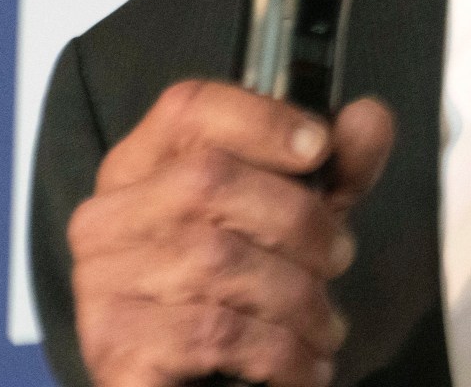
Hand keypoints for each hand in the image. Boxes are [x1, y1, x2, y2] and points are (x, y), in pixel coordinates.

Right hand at [67, 82, 394, 386]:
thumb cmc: (239, 292)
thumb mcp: (292, 220)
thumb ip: (334, 169)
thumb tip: (368, 118)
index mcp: (142, 168)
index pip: (187, 109)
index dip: (260, 119)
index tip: (319, 147)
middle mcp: (107, 220)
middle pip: (211, 181)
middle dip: (300, 222)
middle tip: (338, 258)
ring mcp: (101, 286)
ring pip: (218, 261)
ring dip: (299, 297)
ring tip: (323, 325)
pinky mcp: (115, 351)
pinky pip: (215, 333)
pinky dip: (280, 350)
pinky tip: (301, 363)